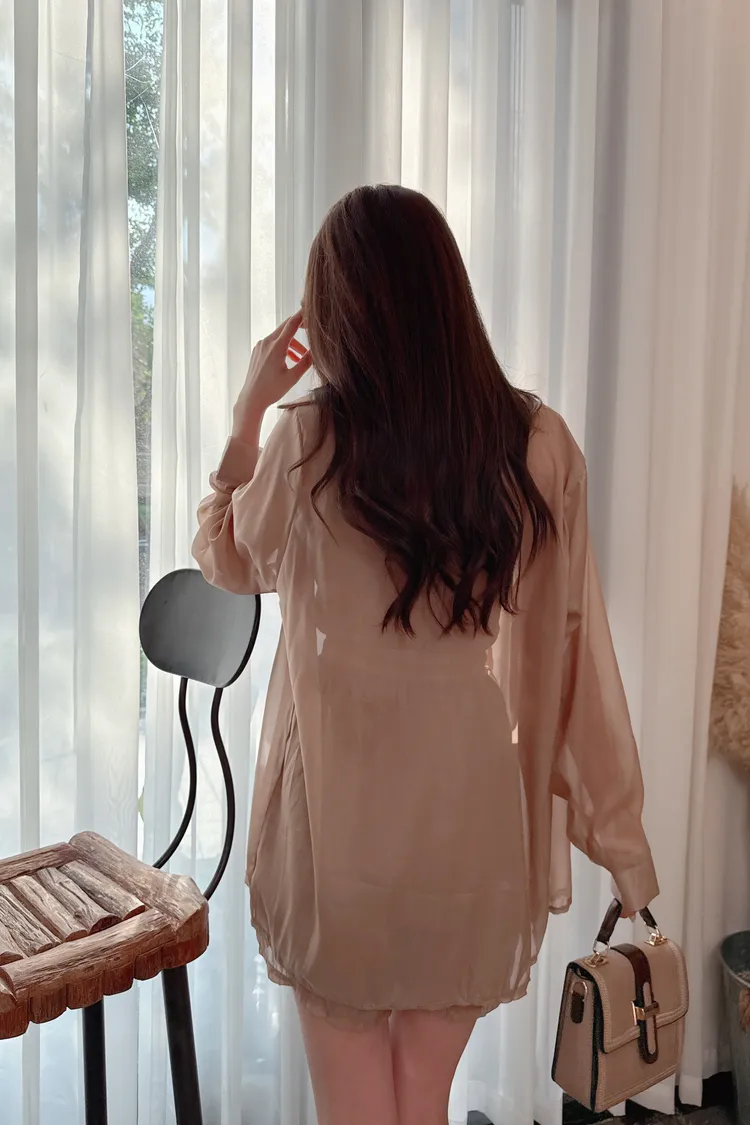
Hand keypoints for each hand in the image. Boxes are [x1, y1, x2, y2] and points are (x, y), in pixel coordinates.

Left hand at [232, 311, 311, 437]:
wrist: (251, 398)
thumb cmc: (271, 390)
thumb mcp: (293, 377)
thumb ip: (305, 362)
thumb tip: (316, 352)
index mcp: (276, 347)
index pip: (292, 324)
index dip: (302, 316)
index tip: (310, 310)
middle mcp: (266, 342)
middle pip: (285, 327)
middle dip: (298, 327)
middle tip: (310, 327)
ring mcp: (260, 346)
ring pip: (279, 336)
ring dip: (292, 342)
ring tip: (301, 356)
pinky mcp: (257, 351)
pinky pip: (272, 343)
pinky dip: (283, 346)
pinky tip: (289, 359)